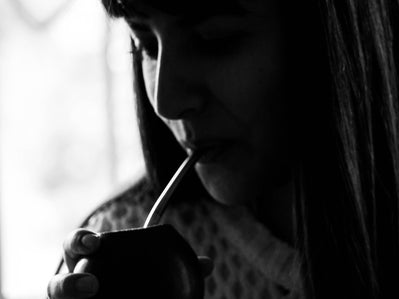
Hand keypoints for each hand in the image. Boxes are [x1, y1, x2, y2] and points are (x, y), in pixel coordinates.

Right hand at [47, 229, 213, 298]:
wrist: (128, 298)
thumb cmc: (134, 282)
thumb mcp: (152, 269)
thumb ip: (178, 265)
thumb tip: (208, 264)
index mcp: (91, 262)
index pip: (76, 246)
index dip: (80, 241)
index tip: (96, 243)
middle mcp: (73, 286)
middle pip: (55, 283)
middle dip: (66, 283)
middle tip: (91, 286)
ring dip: (68, 297)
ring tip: (90, 297)